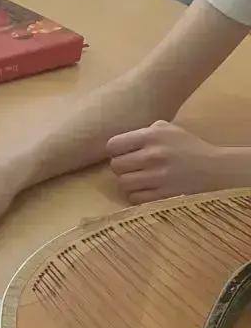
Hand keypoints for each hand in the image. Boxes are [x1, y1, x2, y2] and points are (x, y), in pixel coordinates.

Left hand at [106, 119, 239, 203]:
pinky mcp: (163, 195)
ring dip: (129, 183)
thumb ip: (145, 131)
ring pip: (123, 184)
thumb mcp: (169, 129)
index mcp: (152, 136)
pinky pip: (135, 198)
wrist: (215, 169)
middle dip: (122, 168)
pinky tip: (147, 190)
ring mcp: (158, 177)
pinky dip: (138, 195)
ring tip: (140, 180)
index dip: (116, 151)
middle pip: (116, 166)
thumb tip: (121, 141)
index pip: (113, 145)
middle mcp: (153, 155)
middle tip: (133, 168)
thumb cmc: (188, 147)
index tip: (123, 154)